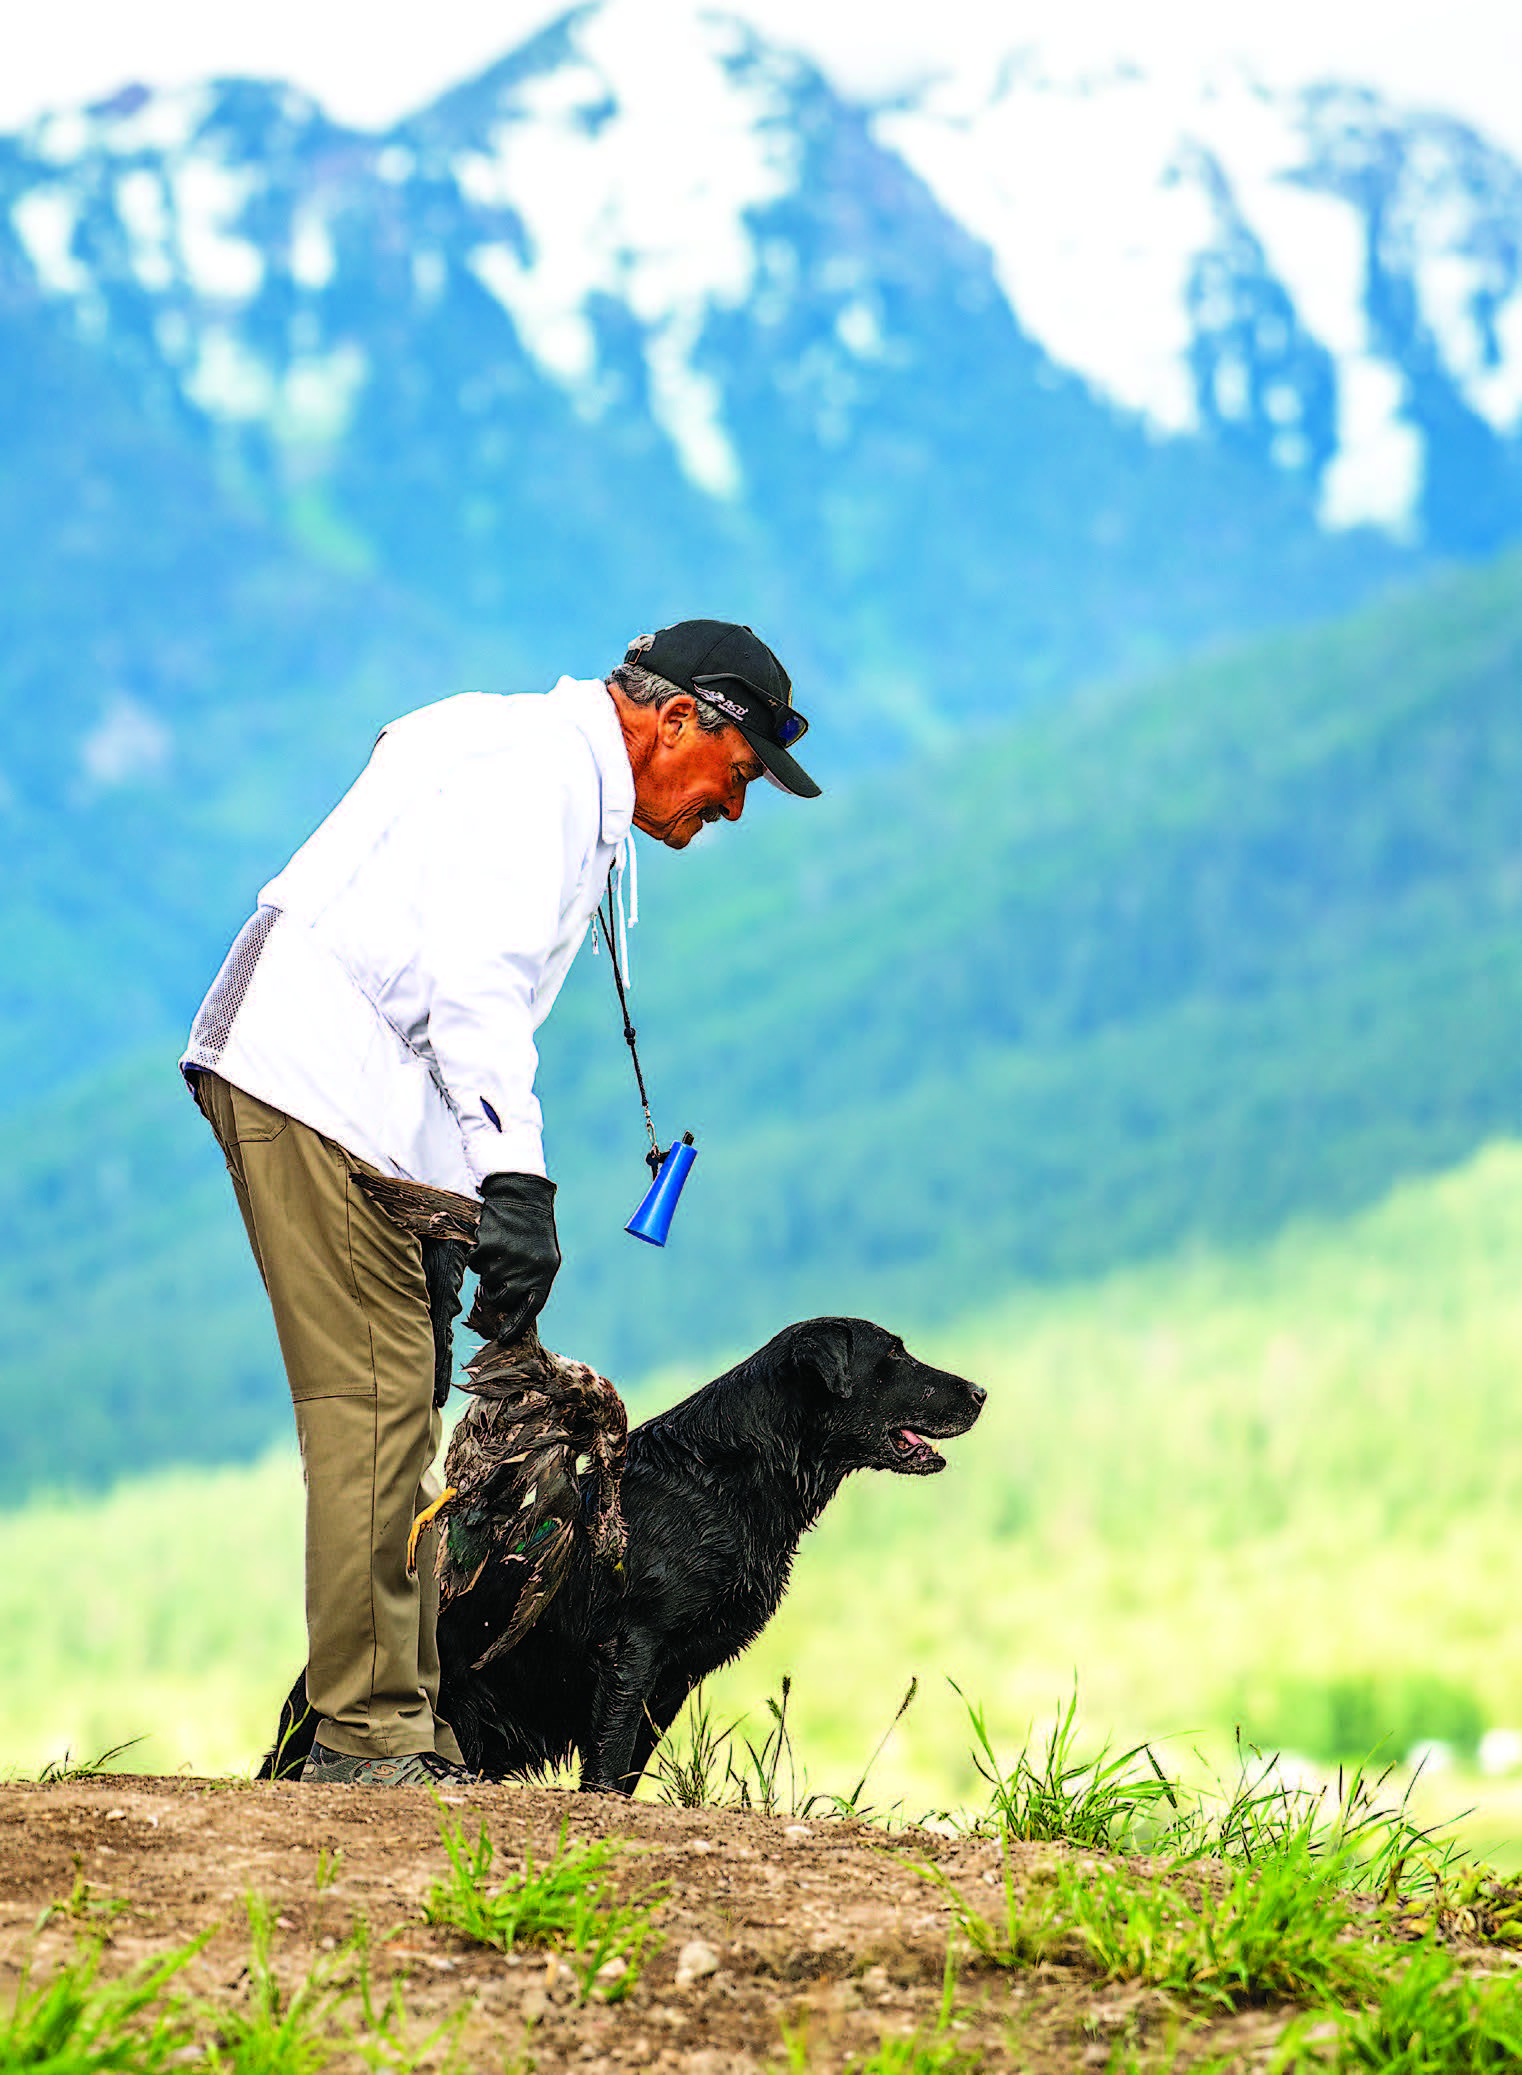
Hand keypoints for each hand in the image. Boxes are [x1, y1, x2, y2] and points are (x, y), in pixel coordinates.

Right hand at [467, 1172, 559, 1341]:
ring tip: (499, 1254)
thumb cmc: (533, 1233)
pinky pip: (475, 1265)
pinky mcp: (489, 1246)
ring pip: (486, 1282)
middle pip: (502, 1299)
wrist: (522, 1197)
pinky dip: (478, 1258)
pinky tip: (490, 1243)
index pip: (531, 1308)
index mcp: (545, 1272)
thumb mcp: (543, 1258)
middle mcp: (528, 1267)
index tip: (503, 1339)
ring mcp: (508, 1258)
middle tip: (495, 1280)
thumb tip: (511, 1311)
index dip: (516, 1326)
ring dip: (487, 1273)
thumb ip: (531, 1282)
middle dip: (495, 1295)